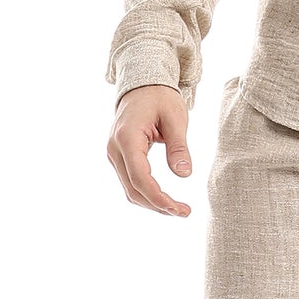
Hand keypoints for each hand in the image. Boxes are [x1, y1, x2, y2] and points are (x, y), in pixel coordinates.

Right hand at [107, 84, 193, 216]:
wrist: (142, 86)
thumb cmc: (160, 97)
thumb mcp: (175, 118)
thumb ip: (178, 146)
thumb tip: (184, 174)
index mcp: (127, 138)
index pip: (139, 177)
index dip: (158, 197)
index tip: (179, 209)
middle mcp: (115, 149)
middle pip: (132, 189)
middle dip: (158, 205)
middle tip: (184, 212)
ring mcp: (114, 154)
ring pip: (129, 189)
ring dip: (152, 203)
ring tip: (177, 209)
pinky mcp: (119, 157)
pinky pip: (130, 182)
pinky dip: (146, 194)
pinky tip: (164, 199)